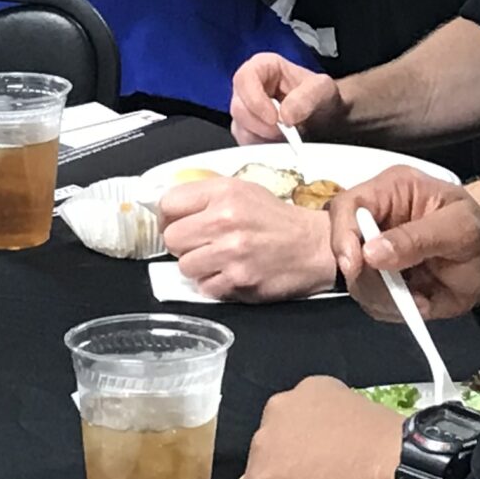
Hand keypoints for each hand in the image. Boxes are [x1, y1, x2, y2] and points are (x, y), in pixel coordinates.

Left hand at [157, 178, 336, 301]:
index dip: (167, 217)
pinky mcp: (239, 281)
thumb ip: (204, 196)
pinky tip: (230, 273)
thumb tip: (166, 210)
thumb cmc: (275, 219)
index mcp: (224, 192)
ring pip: (184, 266)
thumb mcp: (242, 191)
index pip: (168, 204)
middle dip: (182, 244)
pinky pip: (205, 288)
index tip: (175, 223)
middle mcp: (226, 220)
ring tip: (217, 259)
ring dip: (198, 266)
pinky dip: (214, 284)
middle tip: (200, 244)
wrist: (313, 246)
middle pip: (171, 238)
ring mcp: (232, 253)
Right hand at [228, 51, 342, 144]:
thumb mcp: (323, 90)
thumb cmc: (321, 97)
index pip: (245, 78)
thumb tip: (285, 115)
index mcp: (264, 66)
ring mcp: (246, 110)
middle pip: (239, 107)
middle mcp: (250, 87)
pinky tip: (280, 145)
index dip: (254, 99)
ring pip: (239, 127)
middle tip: (284, 133)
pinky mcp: (247, 131)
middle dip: (261, 124)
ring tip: (286, 138)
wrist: (327, 118)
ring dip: (263, 137)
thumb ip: (307, 97)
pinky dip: (262, 147)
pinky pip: (245, 143)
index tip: (274, 119)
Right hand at [329, 168, 479, 321]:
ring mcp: (376, 253)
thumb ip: (417, 238)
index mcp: (393, 191)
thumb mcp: (460, 230)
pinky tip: (421, 302)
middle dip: (366, 276)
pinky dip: (393, 309)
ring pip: (355, 280)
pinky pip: (370, 301)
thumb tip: (371, 253)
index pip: (348, 205)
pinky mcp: (381, 281)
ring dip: (383, 298)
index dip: (343, 234)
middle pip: (343, 246)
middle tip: (398, 294)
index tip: (354, 265)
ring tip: (420, 299)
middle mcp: (377, 219)